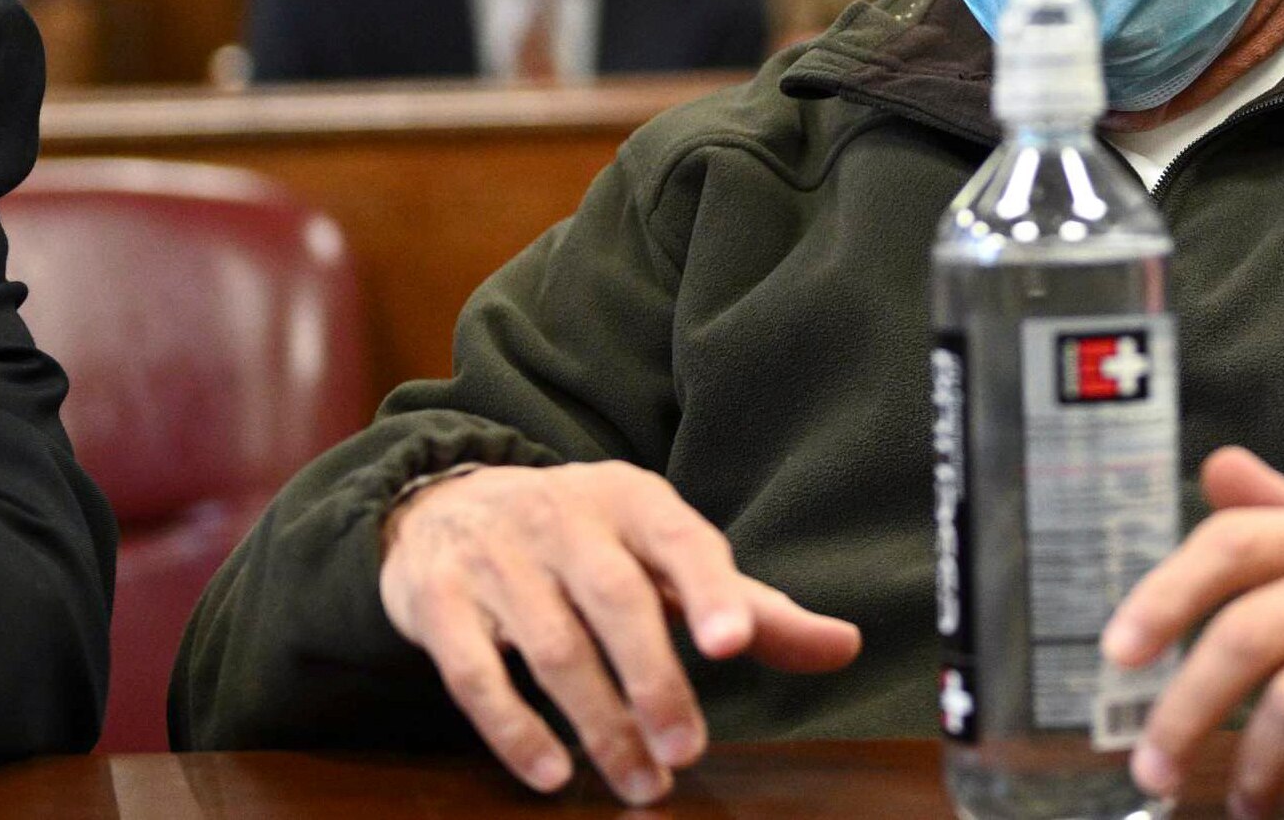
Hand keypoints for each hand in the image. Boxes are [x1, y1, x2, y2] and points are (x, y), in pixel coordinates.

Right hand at [379, 462, 861, 804]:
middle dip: (655, 680)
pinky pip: (474, 674)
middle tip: (689, 752)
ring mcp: (497, 557)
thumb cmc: (589, 542)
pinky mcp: (438, 603)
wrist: (449, 504)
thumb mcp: (663, 557)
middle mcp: (566, 519)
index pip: (681, 541)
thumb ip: (750, 606)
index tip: (734, 644)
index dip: (710, 591)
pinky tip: (553, 773)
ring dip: (598, 721)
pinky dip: (514, 728)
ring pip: (552, 645)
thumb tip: (845, 647)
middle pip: (616, 600)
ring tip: (641, 782)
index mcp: (634, 500)